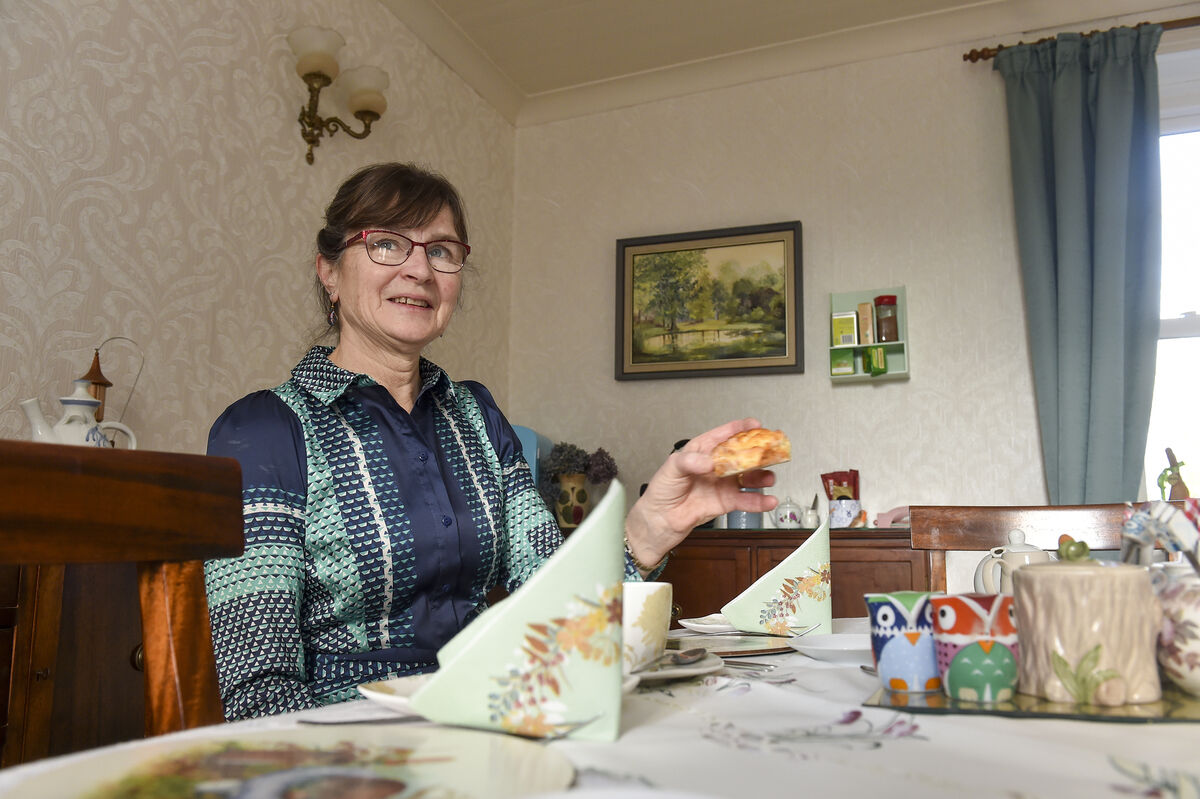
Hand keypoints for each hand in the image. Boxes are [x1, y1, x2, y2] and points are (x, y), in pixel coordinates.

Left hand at [624, 417, 778, 568]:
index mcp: (701, 451)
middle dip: (757, 453)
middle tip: (770, 451)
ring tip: (769, 477)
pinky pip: (745, 500)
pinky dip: (758, 501)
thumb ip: (689, 461)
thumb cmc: (661, 491)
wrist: (659, 521)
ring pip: (747, 477)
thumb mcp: (671, 469)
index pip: (722, 436)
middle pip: (740, 456)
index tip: (755, 425)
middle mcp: (714, 467)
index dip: (739, 429)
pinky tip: (767, 500)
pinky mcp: (725, 503)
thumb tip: (708, 462)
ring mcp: (721, 484)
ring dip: (761, 476)